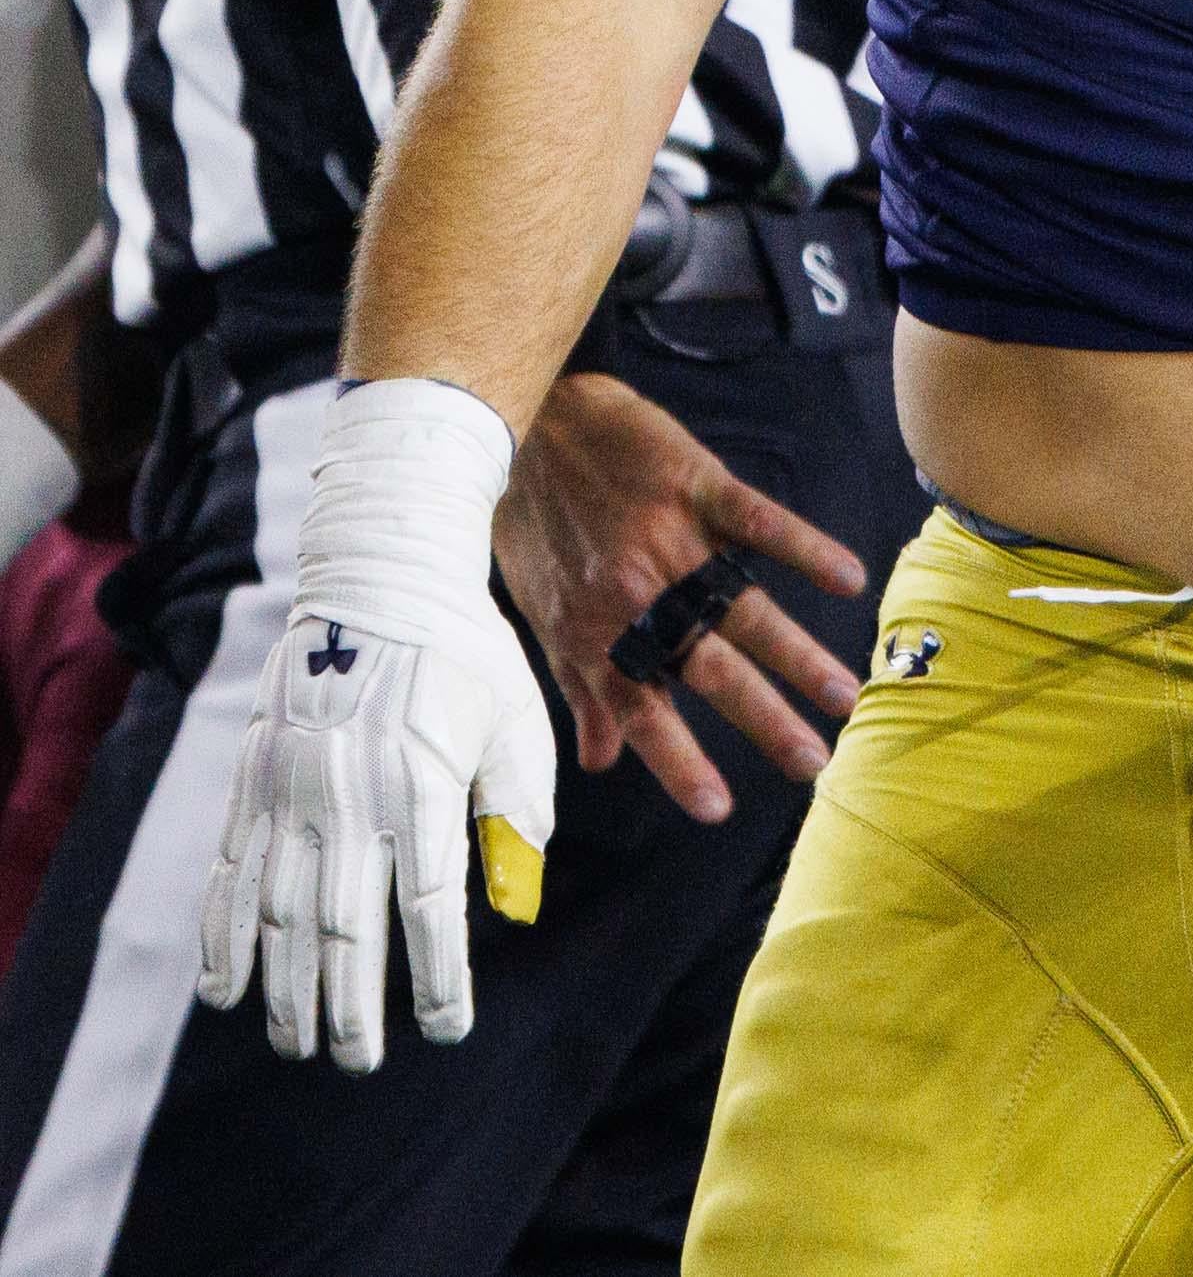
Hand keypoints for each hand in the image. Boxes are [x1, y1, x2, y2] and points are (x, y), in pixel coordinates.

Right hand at [200, 381, 557, 1071]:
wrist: (379, 580)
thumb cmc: (467, 655)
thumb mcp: (518, 721)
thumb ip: (519, 806)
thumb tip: (514, 894)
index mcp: (425, 783)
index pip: (431, 905)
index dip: (438, 977)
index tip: (448, 1028)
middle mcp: (350, 795)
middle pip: (344, 927)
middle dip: (350, 1006)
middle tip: (358, 1062)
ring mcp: (290, 791)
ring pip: (280, 913)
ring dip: (286, 987)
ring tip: (298, 1043)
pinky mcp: (251, 782)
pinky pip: (229, 874)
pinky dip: (224, 936)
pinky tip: (226, 990)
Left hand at [494, 371, 865, 824]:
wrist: (522, 424)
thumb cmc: (531, 523)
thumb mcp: (541, 612)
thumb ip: (580, 685)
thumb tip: (602, 759)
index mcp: (597, 631)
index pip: (644, 710)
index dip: (678, 761)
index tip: (718, 809)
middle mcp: (638, 596)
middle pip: (711, 669)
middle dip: (764, 721)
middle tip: (814, 763)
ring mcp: (672, 540)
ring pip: (745, 608)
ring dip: (797, 656)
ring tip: (845, 694)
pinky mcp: (698, 484)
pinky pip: (759, 522)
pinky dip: (804, 550)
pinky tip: (847, 579)